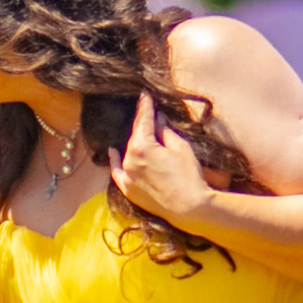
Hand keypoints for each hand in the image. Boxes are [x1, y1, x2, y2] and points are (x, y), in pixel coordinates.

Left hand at [110, 92, 214, 222]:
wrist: (189, 207)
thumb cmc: (188, 176)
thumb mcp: (180, 147)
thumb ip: (164, 131)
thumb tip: (157, 120)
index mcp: (141, 146)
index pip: (143, 120)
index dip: (145, 106)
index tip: (144, 95)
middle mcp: (129, 159)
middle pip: (136, 136)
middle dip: (144, 126)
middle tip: (152, 115)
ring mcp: (127, 176)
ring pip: (128, 152)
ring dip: (135, 142)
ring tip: (142, 132)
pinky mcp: (129, 190)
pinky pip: (117, 172)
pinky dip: (114, 161)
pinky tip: (113, 151)